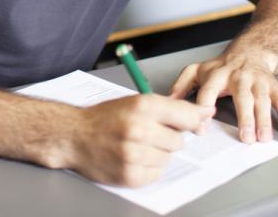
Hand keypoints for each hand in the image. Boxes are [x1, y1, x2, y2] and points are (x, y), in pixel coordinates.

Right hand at [65, 94, 213, 186]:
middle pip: (178, 141)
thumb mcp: (135, 102)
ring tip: (136, 145)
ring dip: (156, 153)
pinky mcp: (129, 175)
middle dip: (167, 137)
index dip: (193, 120)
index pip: (186, 116)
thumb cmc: (104, 118)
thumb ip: (169, 108)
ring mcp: (133, 154)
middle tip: (148, 133)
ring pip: (167, 158)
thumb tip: (204, 114)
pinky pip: (156, 173)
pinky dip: (148, 168)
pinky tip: (132, 158)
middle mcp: (138, 129)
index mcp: (141, 106)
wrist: (73, 136)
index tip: (196, 122)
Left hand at [169, 50, 277, 143]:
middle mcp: (238, 77)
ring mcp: (257, 81)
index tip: (202, 128)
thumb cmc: (221, 67)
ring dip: (264, 119)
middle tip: (245, 137)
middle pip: (242, 97)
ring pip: (262, 100)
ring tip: (263, 138)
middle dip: (244, 117)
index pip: (208, 92)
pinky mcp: (273, 85)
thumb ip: (181, 86)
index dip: (203, 109)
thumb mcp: (197, 71)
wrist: (250, 51)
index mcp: (217, 75)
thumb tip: (166, 102)